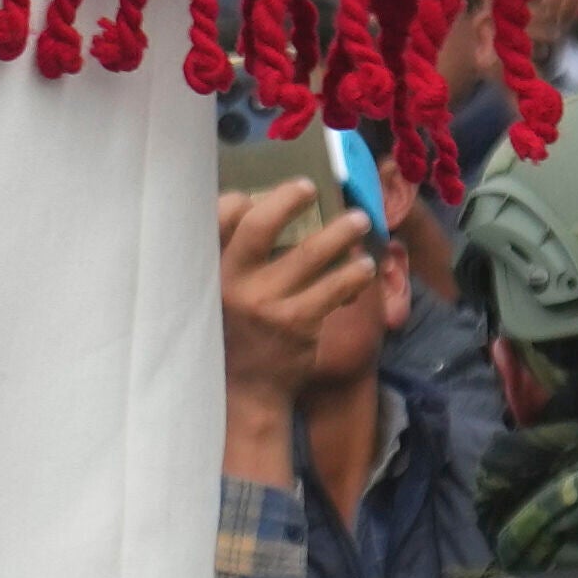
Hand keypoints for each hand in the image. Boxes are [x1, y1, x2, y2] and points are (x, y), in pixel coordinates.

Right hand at [215, 167, 393, 416]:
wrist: (248, 390)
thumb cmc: (239, 331)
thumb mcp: (223, 294)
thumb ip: (237, 260)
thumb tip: (271, 209)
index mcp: (211, 270)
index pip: (219, 219)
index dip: (240, 200)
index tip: (258, 195)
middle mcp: (233, 283)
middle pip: (259, 226)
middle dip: (289, 199)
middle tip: (311, 187)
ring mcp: (266, 303)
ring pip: (309, 254)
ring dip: (340, 232)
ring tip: (359, 220)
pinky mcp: (297, 322)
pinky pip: (334, 287)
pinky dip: (355, 273)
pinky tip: (366, 267)